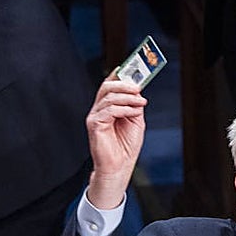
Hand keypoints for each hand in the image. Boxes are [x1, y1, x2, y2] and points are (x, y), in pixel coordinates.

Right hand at [85, 77, 146, 209]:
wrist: (119, 167)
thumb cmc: (125, 147)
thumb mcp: (135, 121)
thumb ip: (134, 106)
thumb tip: (138, 91)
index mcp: (108, 107)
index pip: (110, 85)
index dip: (119, 75)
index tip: (133, 68)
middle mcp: (99, 109)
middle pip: (107, 86)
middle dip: (124, 83)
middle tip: (138, 87)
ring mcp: (95, 116)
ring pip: (109, 97)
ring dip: (128, 98)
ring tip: (141, 102)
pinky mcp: (94, 124)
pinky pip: (109, 110)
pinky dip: (124, 109)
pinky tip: (133, 113)